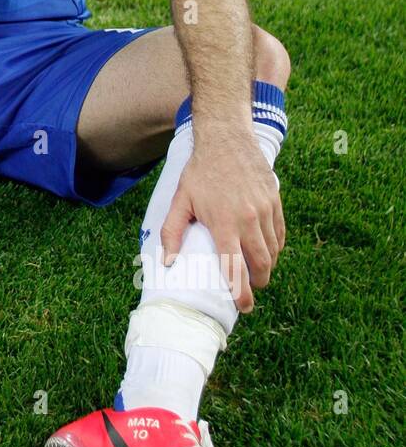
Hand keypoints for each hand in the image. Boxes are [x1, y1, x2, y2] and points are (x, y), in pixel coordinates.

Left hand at [160, 140, 285, 312]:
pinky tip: (267, 251)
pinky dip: (276, 247)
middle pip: (261, 264)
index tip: (244, 307)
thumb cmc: (200, 172)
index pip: (236, 268)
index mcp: (224, 223)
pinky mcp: (275, 201)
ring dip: (267, 266)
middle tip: (251, 289)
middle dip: (258, 283)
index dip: (242, 292)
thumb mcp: (180, 200)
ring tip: (257, 272)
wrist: (226, 139)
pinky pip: (280, 233)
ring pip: (273, 250)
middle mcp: (248, 219)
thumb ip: (172, 232)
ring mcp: (265, 209)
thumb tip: (167, 262)